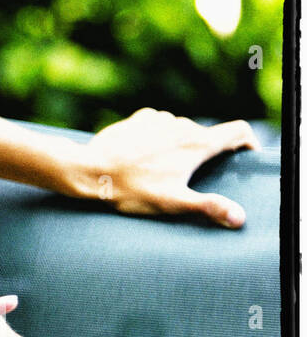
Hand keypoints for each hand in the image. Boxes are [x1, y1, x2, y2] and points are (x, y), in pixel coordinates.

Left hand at [78, 109, 258, 227]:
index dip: (247, 141)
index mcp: (196, 144)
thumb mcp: (173, 202)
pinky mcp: (139, 118)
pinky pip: (159, 126)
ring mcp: (159, 119)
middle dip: (204, 154)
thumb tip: (239, 217)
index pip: (237, 131)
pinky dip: (159, 138)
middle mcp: (181, 125)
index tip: (244, 155)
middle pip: (206, 135)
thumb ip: (209, 207)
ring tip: (162, 169)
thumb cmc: (133, 189)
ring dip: (179, 146)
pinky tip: (144, 156)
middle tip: (190, 177)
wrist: (90, 170)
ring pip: (181, 131)